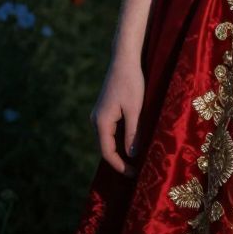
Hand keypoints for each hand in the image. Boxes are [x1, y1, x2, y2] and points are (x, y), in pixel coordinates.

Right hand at [90, 57, 145, 175]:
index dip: (120, 166)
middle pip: (106, 147)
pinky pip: (111, 130)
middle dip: (120, 160)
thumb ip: (132, 133)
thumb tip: (131, 155)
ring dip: (120, 149)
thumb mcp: (135, 109)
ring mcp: (99, 114)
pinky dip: (120, 138)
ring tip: (135, 159)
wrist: (124, 59)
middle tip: (136, 170)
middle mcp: (96, 120)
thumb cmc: (131, 82)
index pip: (107, 152)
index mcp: (101, 122)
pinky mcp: (105, 109)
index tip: (133, 174)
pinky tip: (131, 141)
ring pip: (109, 138)